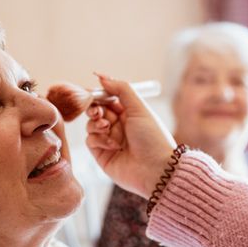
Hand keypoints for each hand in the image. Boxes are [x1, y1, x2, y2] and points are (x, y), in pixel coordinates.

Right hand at [85, 74, 175, 197]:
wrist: (156, 170)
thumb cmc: (153, 138)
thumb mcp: (139, 108)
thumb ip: (121, 89)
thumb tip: (101, 76)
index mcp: (129, 114)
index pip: (107, 99)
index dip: (99, 95)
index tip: (93, 92)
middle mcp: (118, 127)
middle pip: (96, 111)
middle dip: (95, 109)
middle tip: (99, 112)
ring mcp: (109, 141)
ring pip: (91, 125)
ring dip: (97, 124)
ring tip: (108, 128)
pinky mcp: (102, 156)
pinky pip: (90, 140)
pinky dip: (99, 139)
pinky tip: (113, 145)